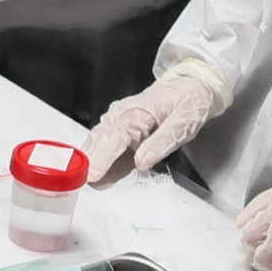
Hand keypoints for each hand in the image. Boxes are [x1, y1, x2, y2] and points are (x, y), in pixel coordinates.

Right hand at [82, 64, 223, 181]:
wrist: (190, 87)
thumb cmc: (187, 104)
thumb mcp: (183, 124)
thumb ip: (161, 143)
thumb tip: (140, 162)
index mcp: (137, 112)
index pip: (114, 137)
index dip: (102, 158)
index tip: (92, 175)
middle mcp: (122, 114)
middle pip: (99, 139)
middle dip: (88, 161)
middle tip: (81, 183)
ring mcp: (118, 118)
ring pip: (97, 140)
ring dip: (89, 159)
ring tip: (83, 180)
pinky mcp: (119, 125)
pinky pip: (103, 141)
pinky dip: (96, 155)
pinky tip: (94, 170)